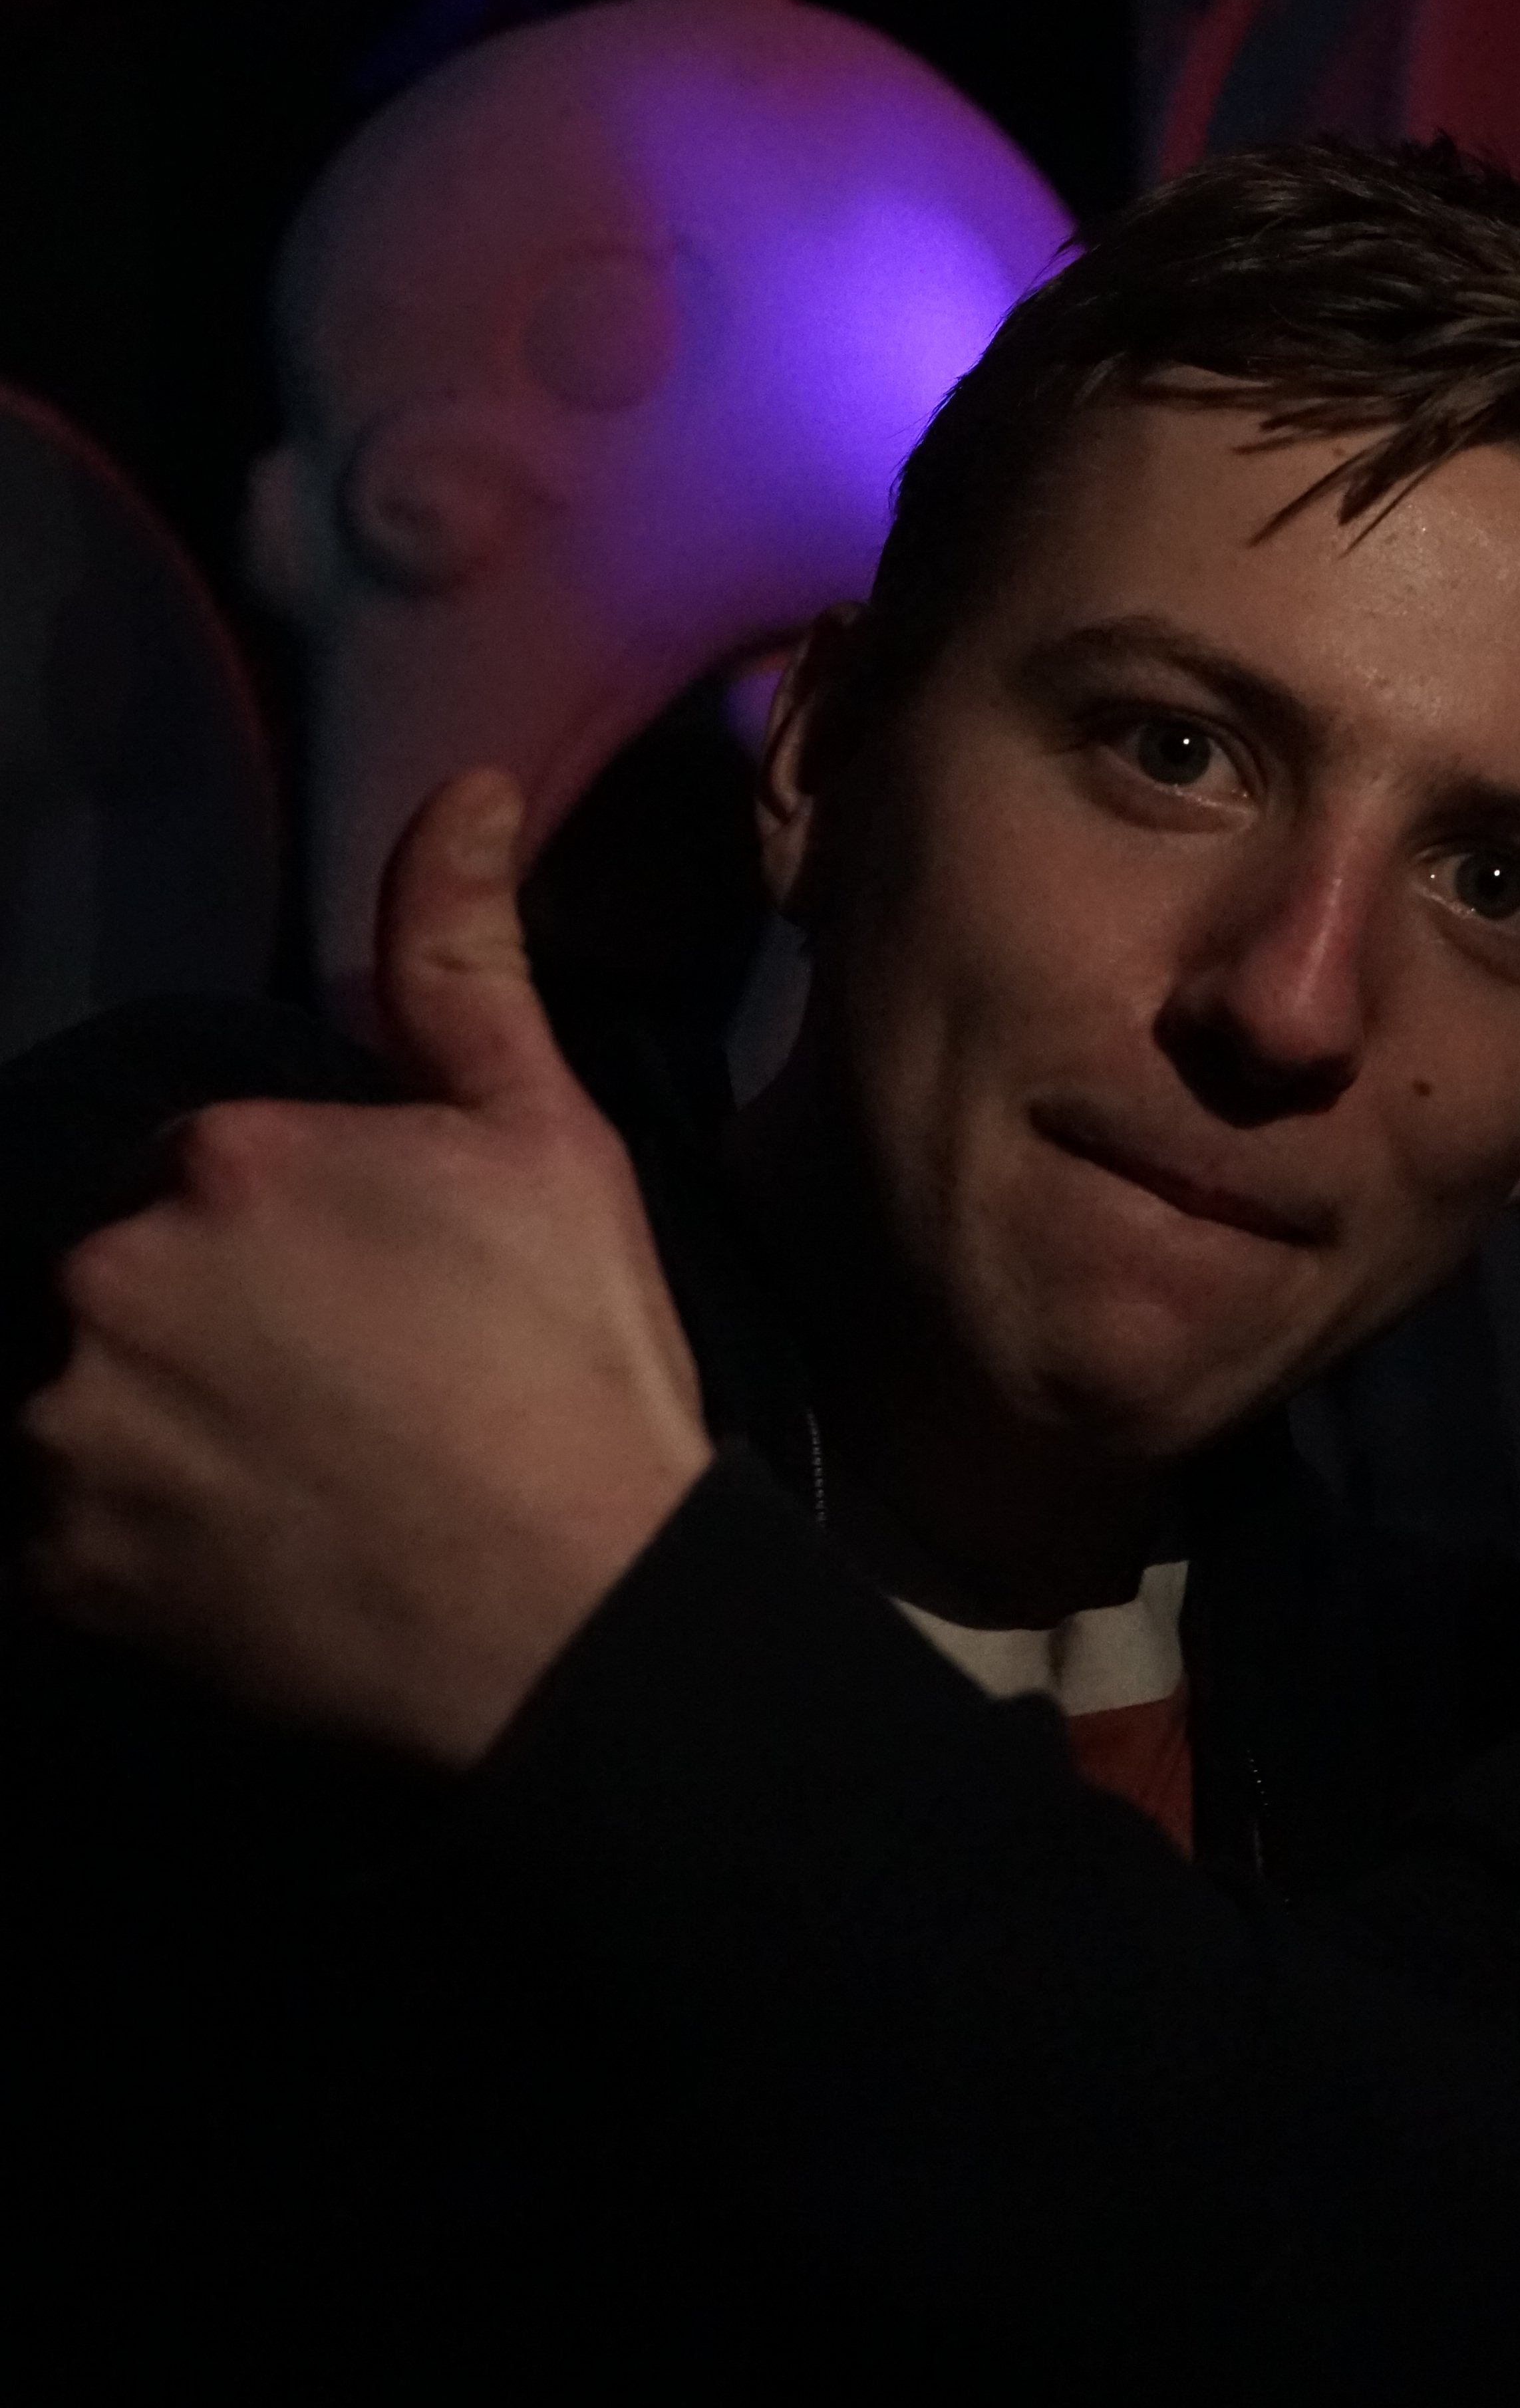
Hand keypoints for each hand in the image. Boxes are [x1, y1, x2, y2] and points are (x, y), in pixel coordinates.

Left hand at [24, 772, 708, 1762]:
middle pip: (134, 1280)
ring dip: (160, 1423)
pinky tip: (245, 1556)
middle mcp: (108, 1279)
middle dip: (216, 1322)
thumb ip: (463, 959)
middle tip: (348, 1402)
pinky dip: (134, 1539)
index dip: (301, 1235)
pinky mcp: (58, 1572)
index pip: (213, 1171)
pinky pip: (63, 1531)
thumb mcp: (546, 1137)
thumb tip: (469, 788)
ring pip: (89, 1397)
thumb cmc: (573, 1364)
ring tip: (296, 1487)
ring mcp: (69, 1434)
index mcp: (220, 1157)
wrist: (571, 1619)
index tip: (388, 1304)